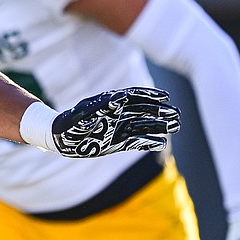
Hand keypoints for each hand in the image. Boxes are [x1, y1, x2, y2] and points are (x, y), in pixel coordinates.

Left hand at [51, 87, 179, 156]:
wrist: (61, 139)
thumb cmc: (69, 125)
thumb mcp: (83, 115)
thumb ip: (100, 108)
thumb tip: (118, 97)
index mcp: (111, 104)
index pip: (134, 97)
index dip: (150, 96)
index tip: (165, 97)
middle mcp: (117, 115)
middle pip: (143, 111)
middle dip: (160, 112)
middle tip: (177, 114)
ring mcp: (119, 128)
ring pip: (143, 125)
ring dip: (159, 126)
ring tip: (175, 126)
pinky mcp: (118, 142)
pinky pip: (136, 141)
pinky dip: (148, 142)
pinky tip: (160, 143)